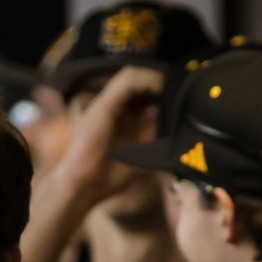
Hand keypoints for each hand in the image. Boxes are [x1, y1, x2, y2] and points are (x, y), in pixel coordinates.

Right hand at [17, 65, 164, 261]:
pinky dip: (144, 80)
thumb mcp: (140, 154)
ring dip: (153, 77)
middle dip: (158, 80)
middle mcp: (111, 107)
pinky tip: (158, 87)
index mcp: (119, 118)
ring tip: (169, 84)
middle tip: (177, 85)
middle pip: (136, 81)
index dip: (159, 90)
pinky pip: (125, 83)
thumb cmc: (108, 177)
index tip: (177, 94)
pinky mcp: (103, 105)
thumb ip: (151, 134)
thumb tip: (163, 116)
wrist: (85, 185)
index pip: (140, 93)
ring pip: (131, 75)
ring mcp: (105, 104)